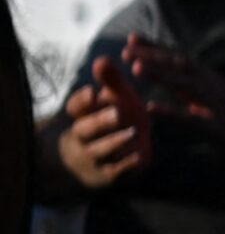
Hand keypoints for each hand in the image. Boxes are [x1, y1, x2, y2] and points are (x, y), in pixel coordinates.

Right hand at [48, 58, 153, 188]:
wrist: (110, 158)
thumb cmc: (113, 120)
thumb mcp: (113, 99)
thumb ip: (109, 81)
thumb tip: (101, 60)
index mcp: (83, 116)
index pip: (75, 108)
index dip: (83, 101)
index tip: (93, 92)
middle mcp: (83, 137)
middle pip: (84, 129)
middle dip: (100, 122)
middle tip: (117, 113)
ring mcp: (93, 157)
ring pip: (99, 150)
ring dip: (115, 142)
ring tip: (132, 132)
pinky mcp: (107, 174)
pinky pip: (114, 170)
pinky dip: (126, 164)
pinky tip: (140, 155)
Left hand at [123, 36, 224, 169]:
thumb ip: (204, 97)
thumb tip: (181, 88)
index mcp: (218, 86)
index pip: (184, 61)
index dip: (159, 48)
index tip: (134, 37)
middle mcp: (219, 91)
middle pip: (184, 67)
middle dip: (155, 55)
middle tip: (127, 45)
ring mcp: (221, 110)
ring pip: (188, 86)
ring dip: (162, 75)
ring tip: (135, 67)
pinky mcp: (224, 131)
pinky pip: (195, 120)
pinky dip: (173, 113)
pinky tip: (152, 108)